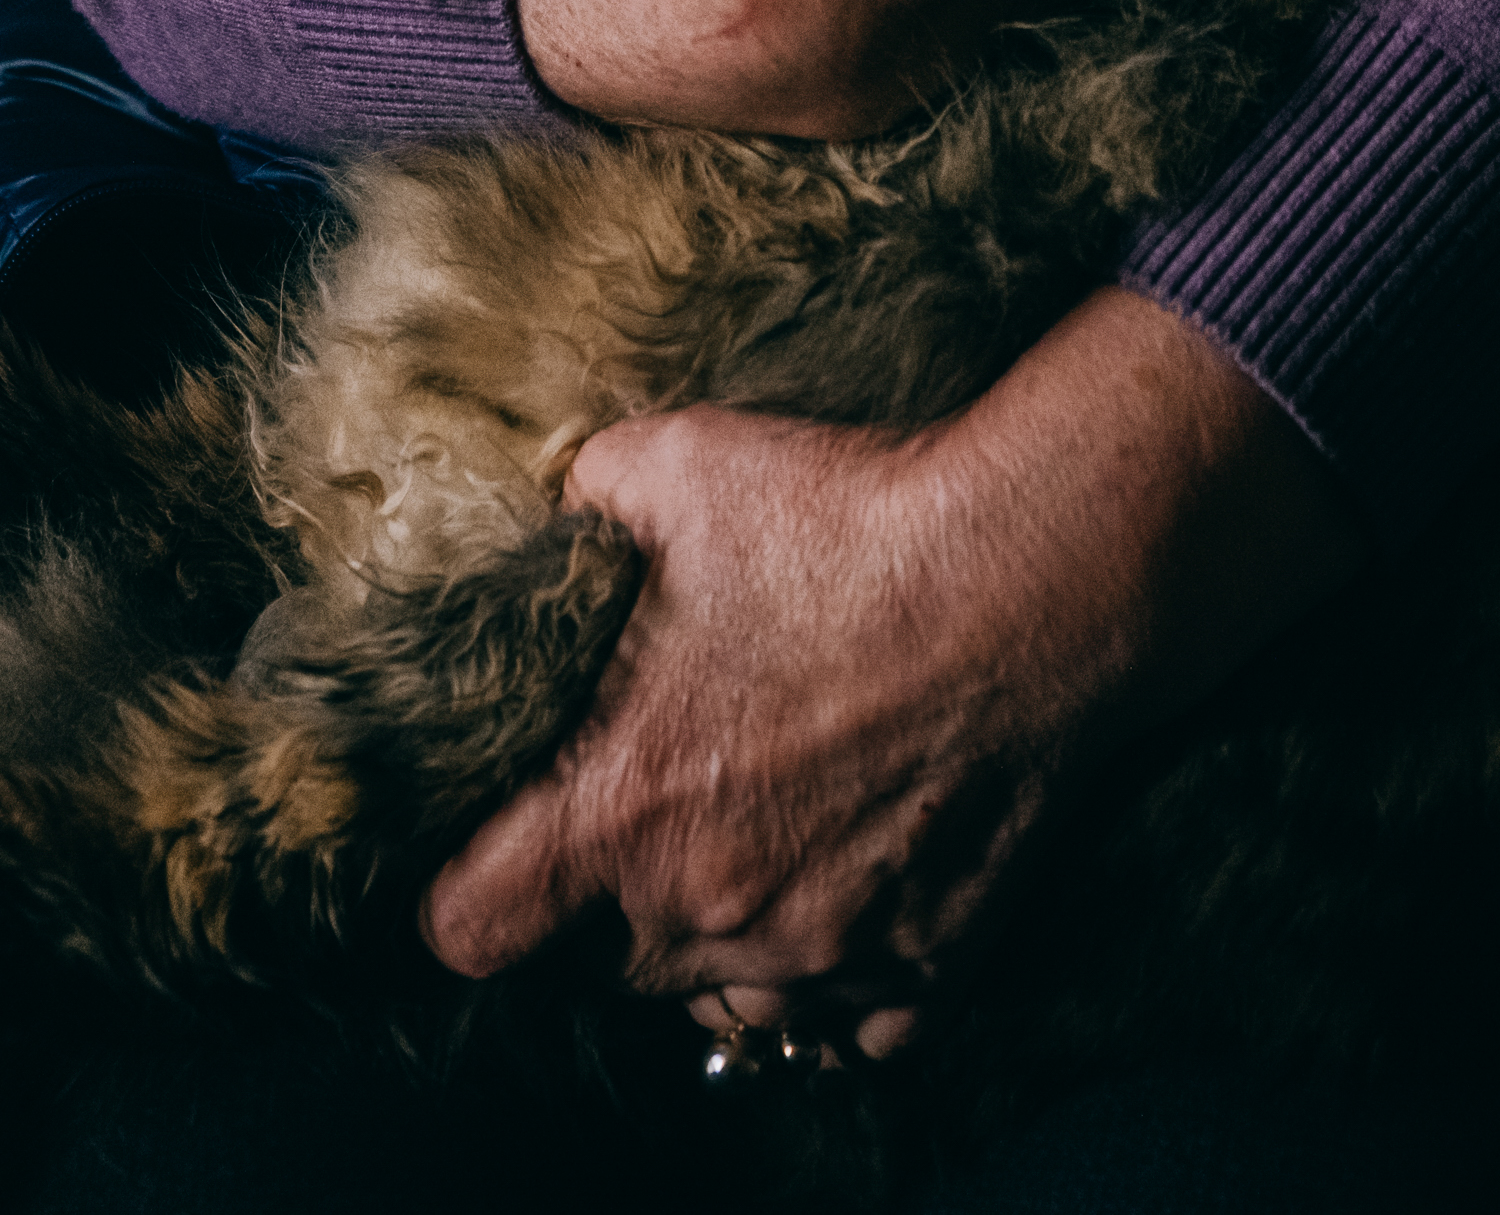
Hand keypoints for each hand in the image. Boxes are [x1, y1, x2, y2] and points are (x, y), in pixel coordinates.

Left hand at [422, 291, 1351, 1047]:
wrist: (1036, 573)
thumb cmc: (850, 520)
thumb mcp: (675, 468)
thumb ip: (582, 504)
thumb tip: (549, 513)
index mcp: (623, 810)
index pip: (473, 925)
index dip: (463, 891)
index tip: (491, 852)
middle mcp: (712, 907)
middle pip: (607, 964)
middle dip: (617, 898)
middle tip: (658, 805)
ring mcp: (825, 949)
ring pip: (727, 1000)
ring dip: (721, 946)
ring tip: (752, 851)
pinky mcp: (929, 959)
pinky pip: (855, 1030)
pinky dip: (839, 988)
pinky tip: (842, 903)